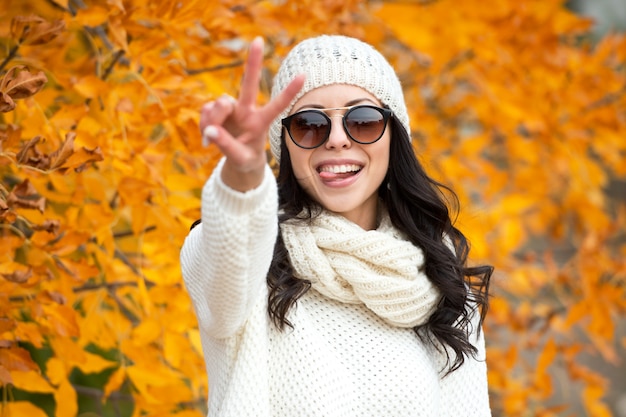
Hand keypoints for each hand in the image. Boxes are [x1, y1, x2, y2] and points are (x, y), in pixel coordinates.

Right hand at [199, 37, 304, 190]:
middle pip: (248, 84)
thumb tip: (210, 130)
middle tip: (258, 40)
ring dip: (213, 119)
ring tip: (211, 138)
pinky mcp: (214, 110)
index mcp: (260, 122)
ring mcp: (230, 109)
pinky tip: (207, 137)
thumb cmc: (245, 159)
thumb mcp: (239, 158)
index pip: (277, 105)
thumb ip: (226, 145)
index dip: (289, 91)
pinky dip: (204, 125)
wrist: (237, 161)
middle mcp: (246, 110)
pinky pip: (205, 111)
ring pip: (219, 104)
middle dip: (252, 62)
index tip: (304, 75)